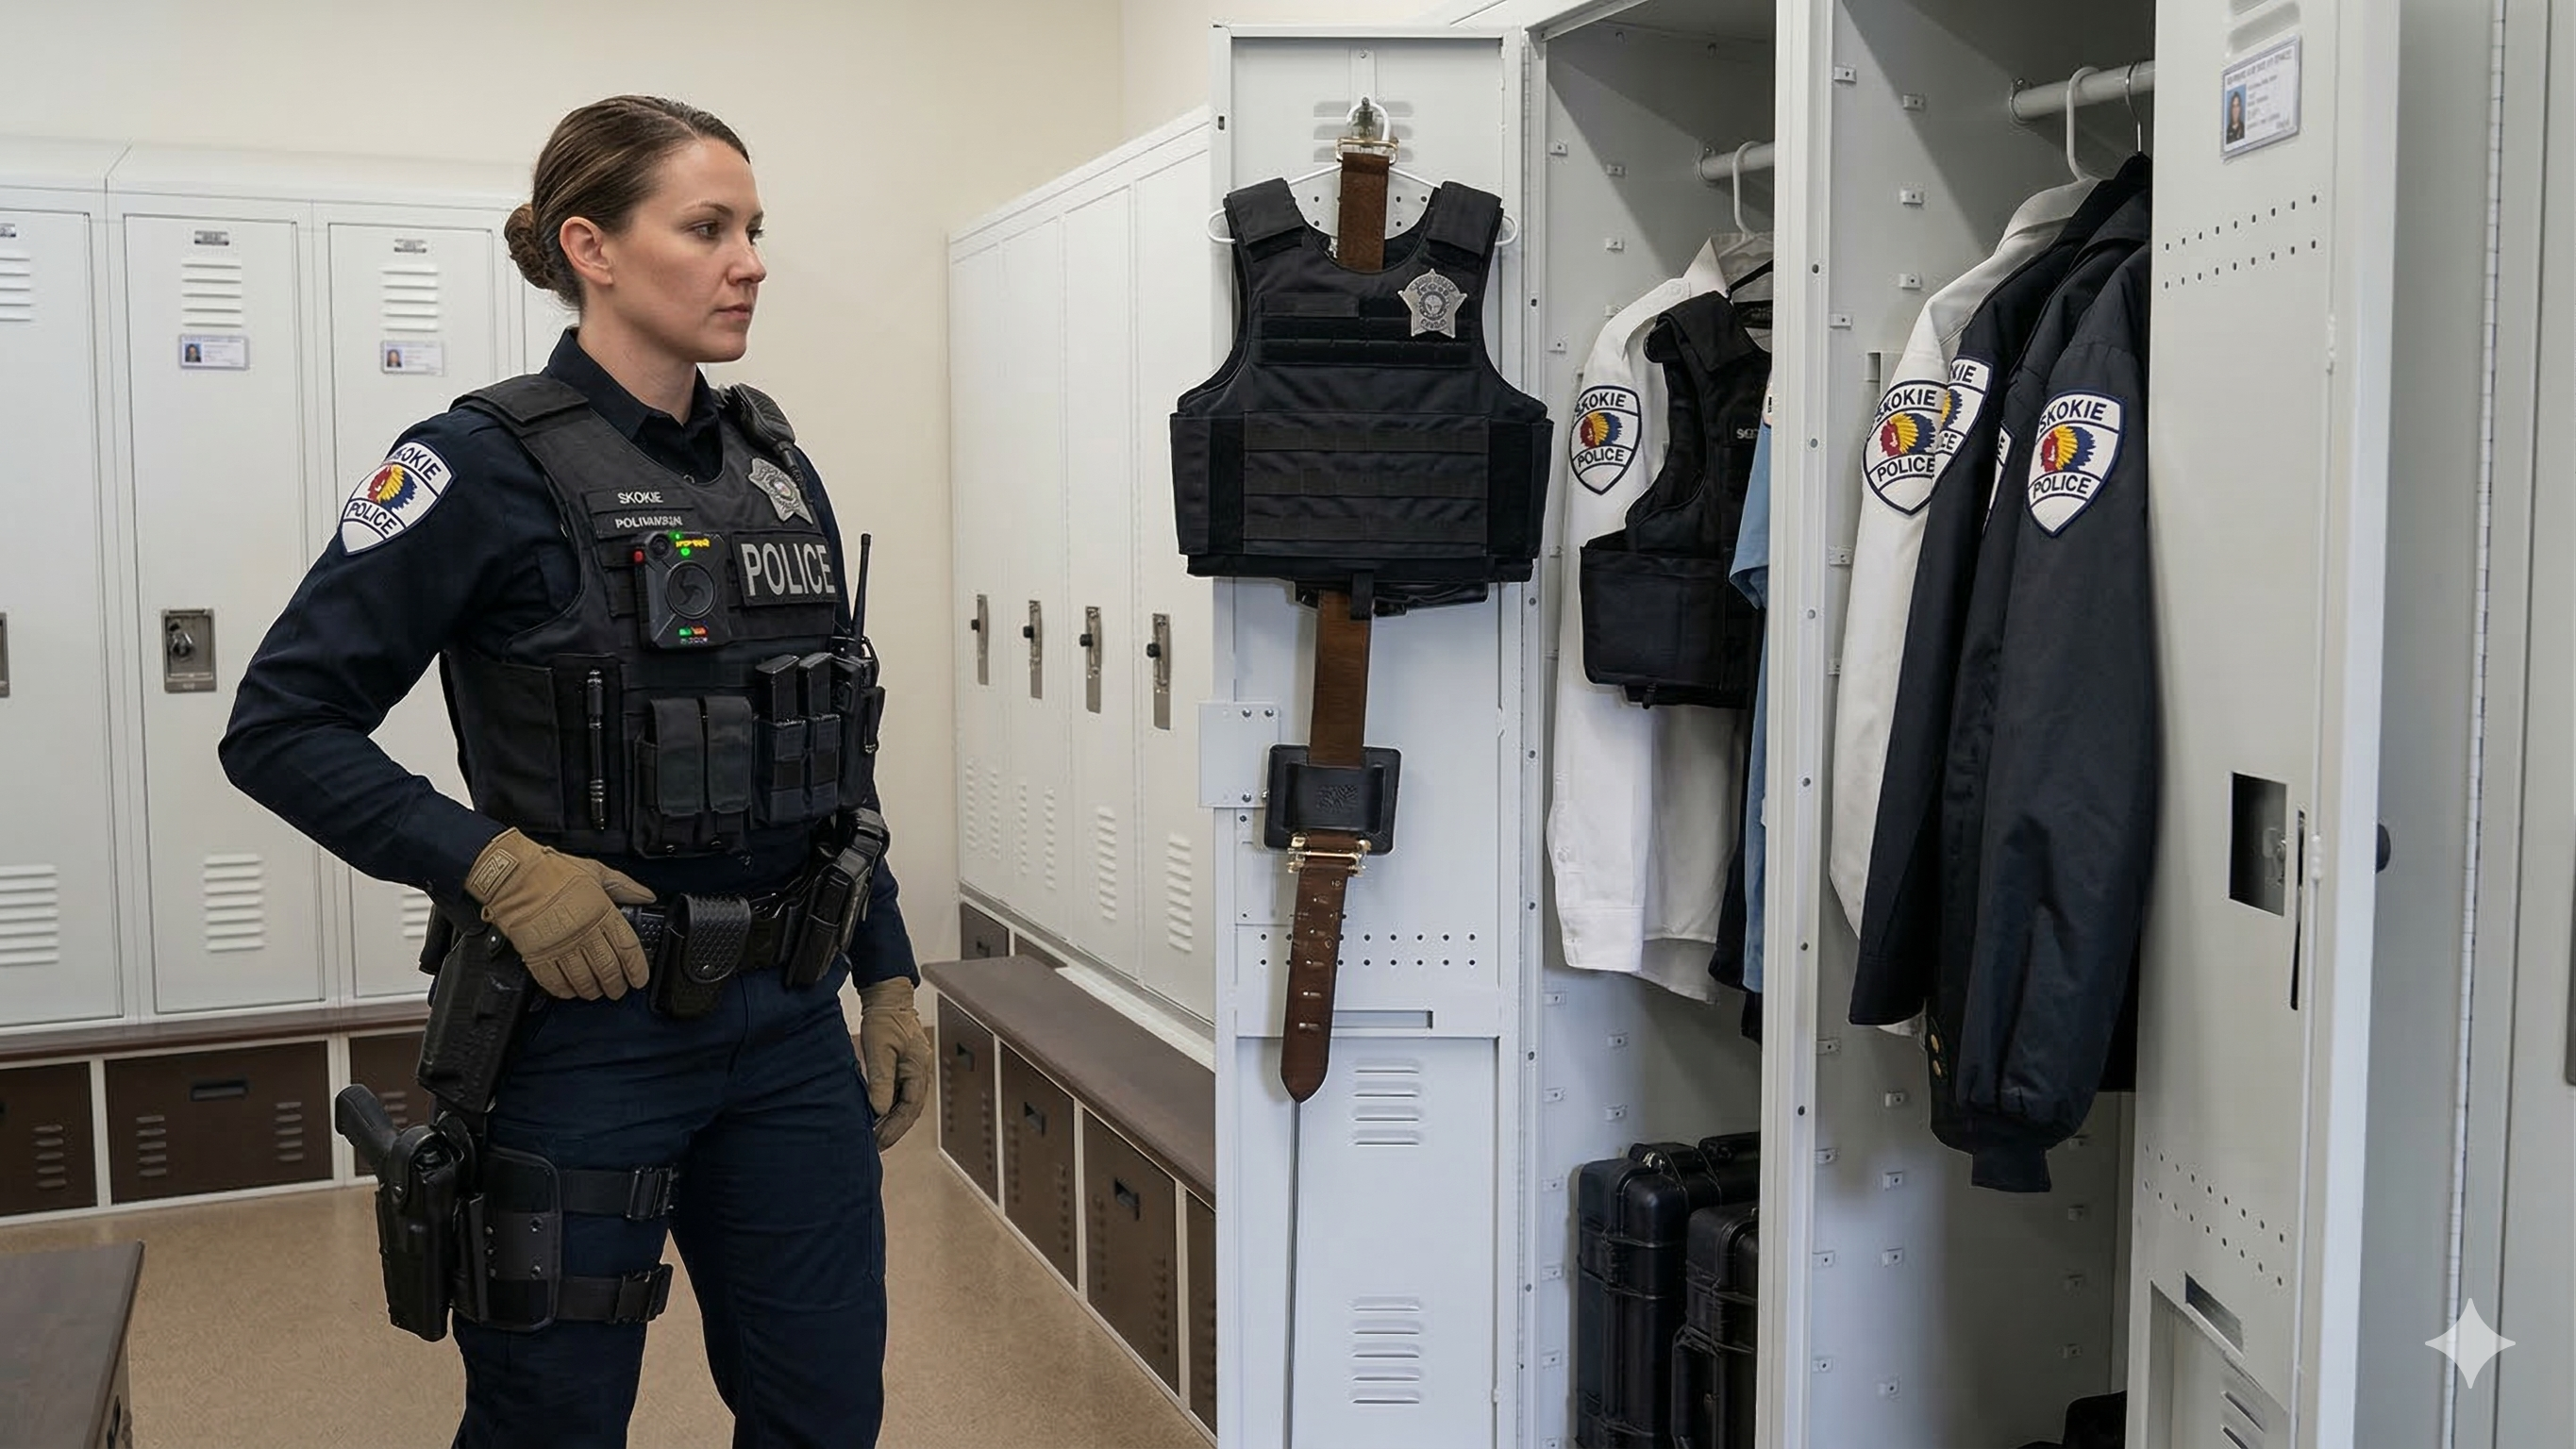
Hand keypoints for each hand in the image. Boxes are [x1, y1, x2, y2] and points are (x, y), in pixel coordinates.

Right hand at [465, 828, 656, 1000]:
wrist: (513, 875)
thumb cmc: (551, 871)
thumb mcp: (595, 872)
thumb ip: (624, 886)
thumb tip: (646, 896)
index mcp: (601, 912)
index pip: (628, 948)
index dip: (636, 968)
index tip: (639, 979)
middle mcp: (583, 932)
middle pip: (607, 968)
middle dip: (616, 985)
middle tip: (618, 991)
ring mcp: (560, 945)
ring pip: (583, 979)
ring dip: (592, 990)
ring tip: (596, 992)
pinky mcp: (537, 954)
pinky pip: (554, 981)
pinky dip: (564, 990)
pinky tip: (570, 991)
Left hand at [857, 977, 931, 1149]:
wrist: (887, 997)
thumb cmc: (885, 1019)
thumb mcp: (879, 1049)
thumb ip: (880, 1079)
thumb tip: (878, 1109)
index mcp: (918, 1069)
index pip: (910, 1107)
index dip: (896, 1127)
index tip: (880, 1141)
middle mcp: (919, 1073)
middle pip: (909, 1110)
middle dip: (893, 1129)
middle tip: (875, 1146)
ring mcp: (912, 1071)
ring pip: (904, 1104)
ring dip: (890, 1121)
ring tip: (873, 1137)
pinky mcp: (902, 1069)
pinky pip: (897, 1094)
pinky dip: (886, 1108)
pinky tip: (873, 1117)